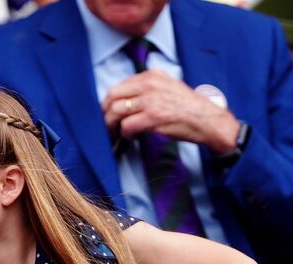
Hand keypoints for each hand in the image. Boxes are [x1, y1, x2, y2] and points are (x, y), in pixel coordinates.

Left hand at [102, 70, 240, 154]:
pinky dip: (125, 133)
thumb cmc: (188, 108)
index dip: (110, 102)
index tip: (108, 112)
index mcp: (152, 75)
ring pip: (116, 110)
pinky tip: (131, 136)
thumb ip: (147, 89)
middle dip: (105, 112)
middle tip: (106, 124)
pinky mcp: (153, 117)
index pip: (119, 86)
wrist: (209, 121)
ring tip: (115, 133)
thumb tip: (124, 100)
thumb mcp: (168, 87)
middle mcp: (150, 84)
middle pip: (112, 96)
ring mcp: (151, 100)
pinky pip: (126, 125)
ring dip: (111, 125)